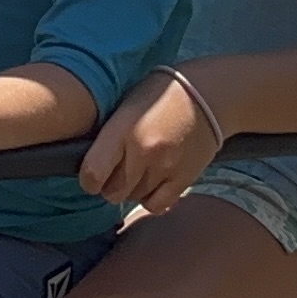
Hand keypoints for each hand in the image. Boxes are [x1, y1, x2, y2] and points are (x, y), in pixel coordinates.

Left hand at [78, 68, 223, 212]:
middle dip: (109, 185)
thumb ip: (109, 134)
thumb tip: (89, 160)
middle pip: (113, 192)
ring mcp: (166, 168)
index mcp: (124, 129)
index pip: (92, 173)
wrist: (209, 93)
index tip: (91, 174)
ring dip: (131, 190)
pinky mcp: (184, 179)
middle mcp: (144, 152)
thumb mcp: (126, 104)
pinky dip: (150, 198)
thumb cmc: (160, 93)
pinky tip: (152, 183)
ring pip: (134, 199)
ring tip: (137, 170)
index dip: (88, 179)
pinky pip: (157, 205)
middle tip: (115, 171)